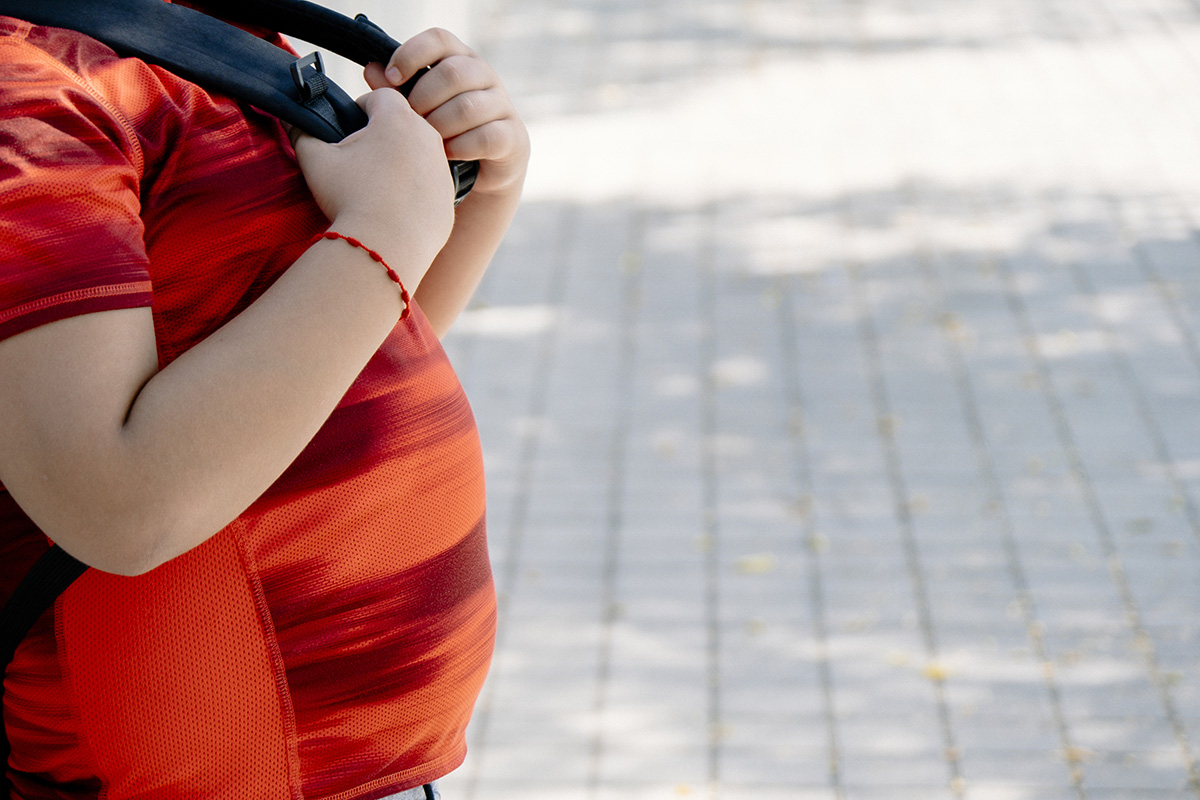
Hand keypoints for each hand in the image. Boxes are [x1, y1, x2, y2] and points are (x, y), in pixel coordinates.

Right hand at [290, 88, 454, 267]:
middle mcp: (428, 137)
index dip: (361, 106)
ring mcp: (442, 168)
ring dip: (401, 162)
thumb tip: (291, 122)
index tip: (350, 124)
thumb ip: (301, 133)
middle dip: (383, 134)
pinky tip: (395, 207)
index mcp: (398, 119)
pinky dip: (415, 190)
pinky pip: (429, 185)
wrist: (386, 247)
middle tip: (361, 158)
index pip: (381, 96)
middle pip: (404, 124)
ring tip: (377, 185)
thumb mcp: (315, 161)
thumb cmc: (351, 199)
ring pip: (419, 155)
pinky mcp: (449, 197)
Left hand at [365, 29, 530, 197]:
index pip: (438, 39)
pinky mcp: (513, 136)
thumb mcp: (417, 111)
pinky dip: (460, 147)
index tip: (392, 77)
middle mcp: (484, 76)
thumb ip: (395, 92)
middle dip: (423, 99)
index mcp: (459, 59)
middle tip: (410, 121)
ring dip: (440, 126)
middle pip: (452, 73)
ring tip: (427, 142)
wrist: (479, 174)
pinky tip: (446, 155)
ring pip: (468, 107)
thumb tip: (371, 70)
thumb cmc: (443, 134)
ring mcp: (502, 105)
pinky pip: (485, 136)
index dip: (412, 54)